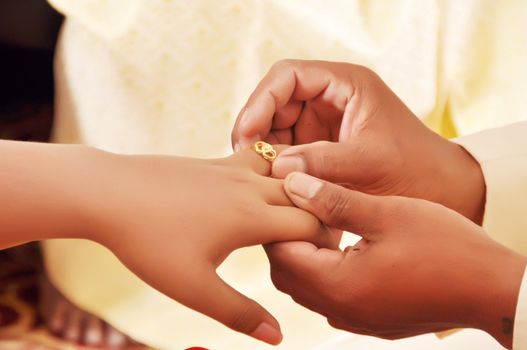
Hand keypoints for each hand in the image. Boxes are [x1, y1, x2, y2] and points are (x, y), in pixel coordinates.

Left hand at [87, 148, 336, 344]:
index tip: (326, 258)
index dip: (327, 241)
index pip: (312, 223)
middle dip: (320, 215)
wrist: (107, 192)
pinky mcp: (214, 161)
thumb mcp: (192, 287)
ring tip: (295, 212)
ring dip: (297, 190)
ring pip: (284, 171)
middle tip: (318, 241)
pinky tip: (259, 190)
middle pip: (305, 194)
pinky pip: (258, 160)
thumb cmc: (147, 241)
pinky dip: (273, 174)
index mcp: (252, 216)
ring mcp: (231, 168)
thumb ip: (238, 312)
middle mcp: (249, 186)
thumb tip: (277, 337)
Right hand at [231, 60, 484, 223]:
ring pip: (277, 126)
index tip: (248, 134)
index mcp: (345, 84)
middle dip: (257, 127)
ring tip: (258, 176)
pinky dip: (277, 164)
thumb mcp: (369, 163)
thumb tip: (276, 166)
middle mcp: (331, 98)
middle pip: (276, 101)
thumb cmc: (414, 170)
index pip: (287, 76)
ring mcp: (324, 122)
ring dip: (265, 148)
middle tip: (245, 159)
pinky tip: (272, 183)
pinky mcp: (322, 145)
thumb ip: (322, 162)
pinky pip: (289, 148)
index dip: (261, 101)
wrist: (441, 191)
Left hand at [266, 172, 525, 348]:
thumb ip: (332, 201)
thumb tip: (292, 183)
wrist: (491, 288)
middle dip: (286, 239)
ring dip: (304, 255)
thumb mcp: (385, 213)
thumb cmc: (445, 247)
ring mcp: (353, 319)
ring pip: (305, 286)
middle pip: (286, 273)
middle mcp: (338, 309)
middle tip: (302, 207)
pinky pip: (328, 297)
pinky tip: (342, 247)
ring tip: (322, 223)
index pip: (279, 251)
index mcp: (337, 284)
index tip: (287, 194)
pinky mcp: (368, 320)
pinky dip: (323, 271)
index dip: (278, 220)